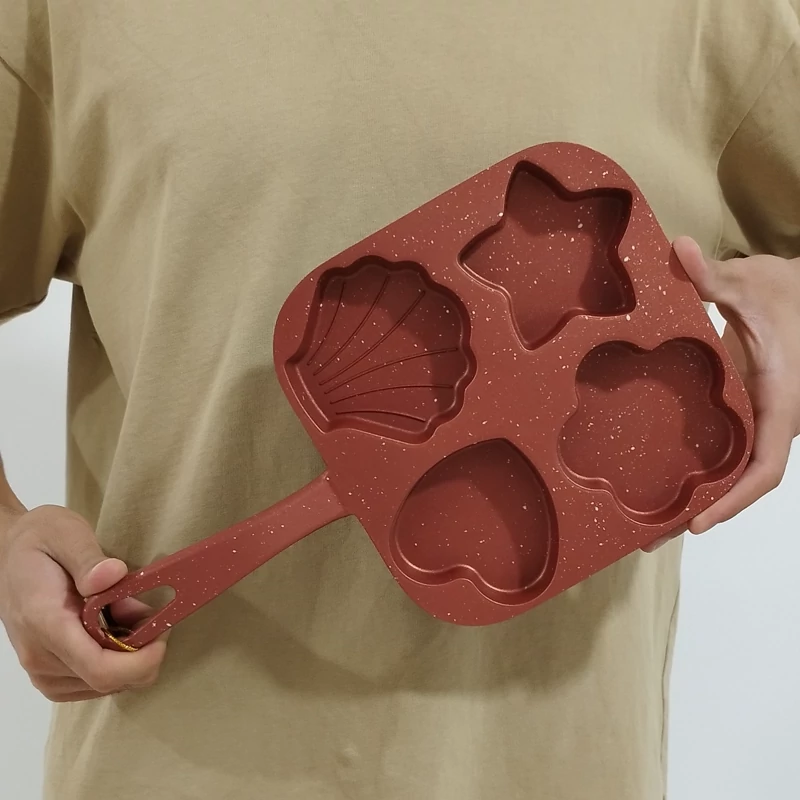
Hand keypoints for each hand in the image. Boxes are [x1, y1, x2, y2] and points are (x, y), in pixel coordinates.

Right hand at [0, 505, 167, 701]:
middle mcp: (40, 655)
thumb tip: (113, 575)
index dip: (141, 661)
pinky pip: (91, 682)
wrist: (8, 552)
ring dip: (128, 654)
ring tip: (127, 611)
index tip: (163, 632)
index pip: (99, 669)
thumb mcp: (65, 533)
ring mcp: (42, 668)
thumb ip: (88, 558)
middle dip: (142, 651)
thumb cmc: (38, 540)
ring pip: (103, 684)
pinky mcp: (49, 672)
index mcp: (46, 622)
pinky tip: (115, 627)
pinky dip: (114, 659)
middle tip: (150, 612)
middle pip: (107, 680)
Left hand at [646, 238, 799, 549]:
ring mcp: (753, 420)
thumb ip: (714, 275)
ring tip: (639, 521)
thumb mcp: (751, 283)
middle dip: (698, 512)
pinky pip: (719, 452)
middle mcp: (768, 421)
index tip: (698, 525)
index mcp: (779, 401)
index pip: (764, 468)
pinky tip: (652, 476)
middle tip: (645, 538)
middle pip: (737, 483)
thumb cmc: (786, 292)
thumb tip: (680, 250)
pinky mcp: (738, 413)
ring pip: (727, 473)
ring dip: (690, 497)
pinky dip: (692, 470)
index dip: (734, 500)